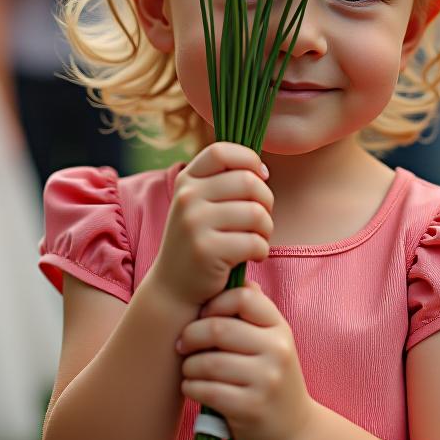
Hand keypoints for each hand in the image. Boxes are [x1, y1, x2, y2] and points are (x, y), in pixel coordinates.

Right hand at [149, 142, 272, 309]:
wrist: (173, 289)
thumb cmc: (199, 241)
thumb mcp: (199, 204)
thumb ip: (222, 182)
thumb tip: (260, 169)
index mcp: (187, 180)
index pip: (222, 150)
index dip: (248, 159)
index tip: (260, 176)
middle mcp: (187, 197)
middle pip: (248, 182)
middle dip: (266, 201)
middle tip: (261, 220)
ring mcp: (194, 223)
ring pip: (256, 213)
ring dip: (266, 229)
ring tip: (258, 238)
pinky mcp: (206, 251)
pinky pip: (255, 242)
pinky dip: (262, 251)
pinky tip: (253, 256)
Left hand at [178, 282, 312, 439]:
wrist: (293, 430)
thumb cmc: (271, 377)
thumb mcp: (273, 341)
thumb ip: (253, 312)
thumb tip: (231, 274)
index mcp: (279, 328)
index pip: (243, 298)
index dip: (215, 303)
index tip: (203, 316)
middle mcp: (277, 350)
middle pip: (219, 329)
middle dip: (191, 335)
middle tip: (182, 344)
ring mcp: (265, 380)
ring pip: (208, 362)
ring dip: (188, 366)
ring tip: (188, 369)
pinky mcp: (250, 408)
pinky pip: (207, 391)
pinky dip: (191, 388)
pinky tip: (192, 388)